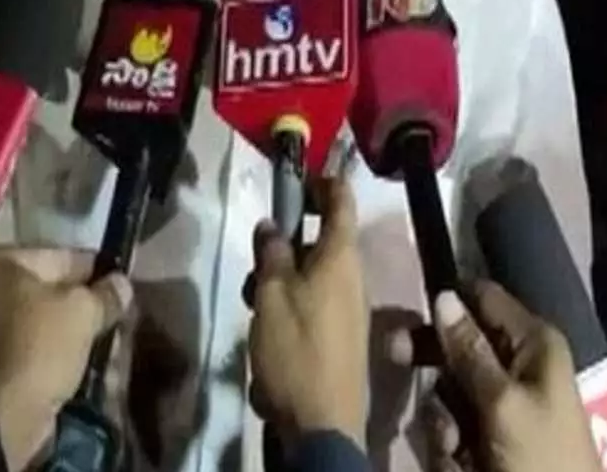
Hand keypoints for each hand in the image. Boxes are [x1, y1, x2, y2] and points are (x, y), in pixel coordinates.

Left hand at [0, 247, 133, 469]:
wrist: (7, 411)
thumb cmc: (41, 345)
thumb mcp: (83, 311)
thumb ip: (106, 293)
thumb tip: (123, 284)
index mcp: (2, 262)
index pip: (65, 256)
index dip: (100, 269)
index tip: (126, 283)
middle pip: (55, 288)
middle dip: (90, 302)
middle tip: (123, 312)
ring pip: (51, 319)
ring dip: (80, 328)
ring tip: (113, 336)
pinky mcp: (2, 359)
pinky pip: (43, 345)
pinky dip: (66, 349)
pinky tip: (93, 356)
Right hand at [247, 177, 368, 450]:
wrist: (323, 424)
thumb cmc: (296, 350)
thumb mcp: (271, 295)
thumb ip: (271, 254)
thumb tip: (273, 225)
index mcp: (342, 257)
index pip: (341, 199)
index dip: (318, 182)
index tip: (291, 182)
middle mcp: (353, 277)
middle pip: (319, 242)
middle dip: (282, 246)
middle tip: (253, 266)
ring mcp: (350, 309)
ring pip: (311, 277)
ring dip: (279, 282)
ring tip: (253, 309)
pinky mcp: (341, 338)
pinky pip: (313, 306)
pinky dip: (288, 309)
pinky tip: (266, 335)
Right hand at [404, 280, 597, 471]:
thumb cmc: (539, 458)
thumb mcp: (503, 403)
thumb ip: (470, 352)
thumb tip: (443, 297)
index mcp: (534, 344)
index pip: (484, 299)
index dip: (447, 302)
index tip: (408, 314)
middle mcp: (518, 365)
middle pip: (459, 344)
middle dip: (432, 362)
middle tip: (395, 358)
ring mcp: (503, 404)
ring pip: (449, 390)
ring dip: (442, 418)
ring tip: (455, 449)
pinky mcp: (490, 438)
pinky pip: (453, 426)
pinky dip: (449, 446)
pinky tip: (458, 465)